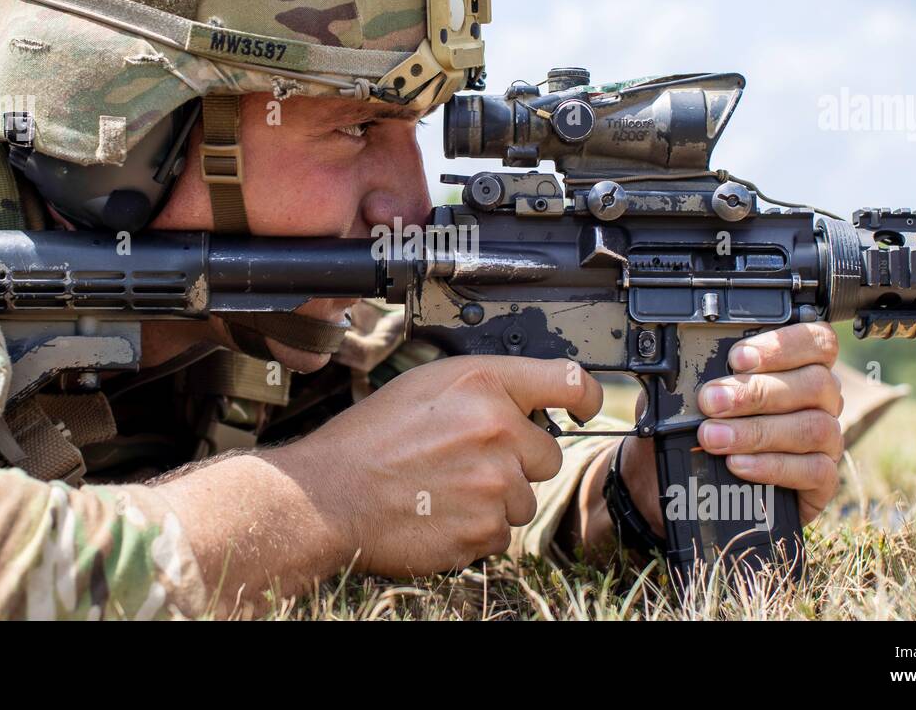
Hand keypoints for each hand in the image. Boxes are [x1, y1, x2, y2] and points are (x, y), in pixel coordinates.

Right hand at [274, 355, 602, 575]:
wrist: (328, 496)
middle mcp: (496, 429)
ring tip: (444, 489)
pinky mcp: (485, 530)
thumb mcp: (425, 387)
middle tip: (466, 462)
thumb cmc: (369, 439)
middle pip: (547, 454)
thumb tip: (525, 404)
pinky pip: (503, 534)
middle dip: (516, 461)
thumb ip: (483, 389)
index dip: (586, 396)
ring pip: (525, 499)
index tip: (586, 405)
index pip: (567, 380)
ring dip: (495, 500)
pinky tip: (440, 514)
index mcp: (482, 385)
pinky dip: (478, 530)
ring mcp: (494, 484)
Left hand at [619, 322, 844, 534]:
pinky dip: (772, 466)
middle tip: (711, 402)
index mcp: (803, 365)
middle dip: (756, 392)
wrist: (710, 478)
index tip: (737, 357)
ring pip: (813, 427)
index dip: (783, 345)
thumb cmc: (709, 421)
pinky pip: (814, 470)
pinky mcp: (824, 478)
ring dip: (757, 432)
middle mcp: (822, 399)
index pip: (817, 341)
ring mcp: (828, 438)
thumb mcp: (705, 392)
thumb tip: (689, 371)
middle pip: (815, 384)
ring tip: (713, 437)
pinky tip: (738, 464)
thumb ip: (710, 376)